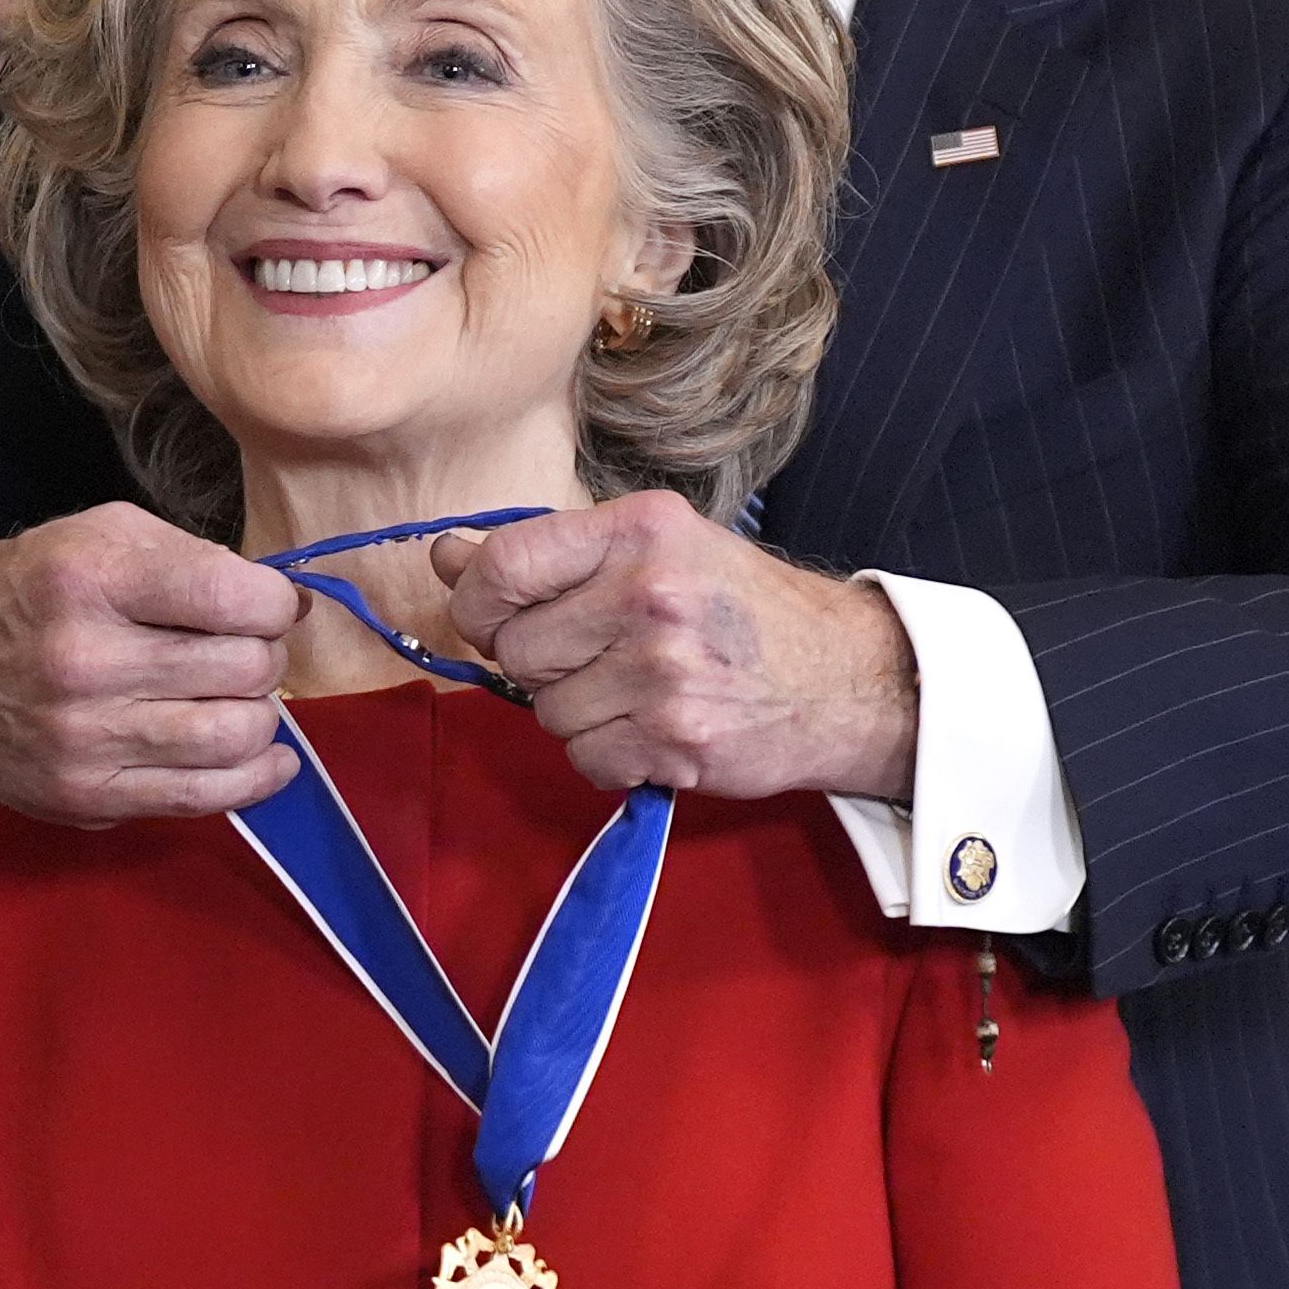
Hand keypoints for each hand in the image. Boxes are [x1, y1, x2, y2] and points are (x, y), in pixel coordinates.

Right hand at [0, 501, 303, 826]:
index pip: (233, 597)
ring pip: (237, 735)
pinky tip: (268, 756)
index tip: (270, 603)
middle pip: (245, 666)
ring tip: (237, 695)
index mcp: (91, 577)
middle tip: (245, 647)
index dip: (276, 601)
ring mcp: (88, 738)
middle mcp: (88, 659)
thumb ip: (188, 554)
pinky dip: (256, 777)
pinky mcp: (89, 796)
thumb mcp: (90, 534)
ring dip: (260, 713)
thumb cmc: (19, 597)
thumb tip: (280, 601)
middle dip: (266, 652)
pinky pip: (205, 796)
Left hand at [431, 492, 916, 799]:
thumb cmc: (740, 607)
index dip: (477, 601)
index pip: (504, 565)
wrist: (844, 676)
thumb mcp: (656, 550)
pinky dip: (609, 754)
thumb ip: (551, 553)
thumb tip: (445, 554)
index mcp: (640, 530)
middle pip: (517, 648)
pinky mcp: (675, 737)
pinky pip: (586, 757)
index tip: (489, 617)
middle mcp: (650, 593)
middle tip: (597, 655)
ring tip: (638, 690)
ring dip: (579, 711)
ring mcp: (664, 669)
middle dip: (541, 662)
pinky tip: (654, 728)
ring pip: (547, 710)